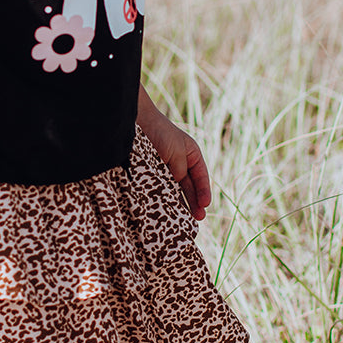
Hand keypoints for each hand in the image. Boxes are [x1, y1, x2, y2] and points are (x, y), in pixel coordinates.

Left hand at [137, 100, 211, 220]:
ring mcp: (165, 171)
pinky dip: (164, 199)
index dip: (203, 192)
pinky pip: (159, 190)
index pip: (201, 177)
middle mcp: (179, 165)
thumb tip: (180, 191)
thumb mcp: (177, 152)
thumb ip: (180, 172)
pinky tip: (167, 210)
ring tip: (185, 220)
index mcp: (191, 156)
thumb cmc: (160, 133)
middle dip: (194, 202)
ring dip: (180, 205)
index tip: (205, 204)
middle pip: (189, 188)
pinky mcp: (151, 176)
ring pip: (175, 192)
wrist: (136, 122)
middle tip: (199, 218)